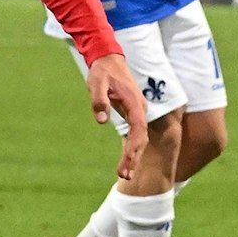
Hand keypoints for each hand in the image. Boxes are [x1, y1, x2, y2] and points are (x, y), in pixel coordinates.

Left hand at [87, 55, 148, 179]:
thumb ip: (99, 100)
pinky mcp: (133, 115)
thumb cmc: (103, 71)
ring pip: (139, 138)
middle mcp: (140, 110)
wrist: (109, 60)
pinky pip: (135, 135)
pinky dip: (131, 149)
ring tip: (124, 175)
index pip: (138, 128)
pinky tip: (126, 161)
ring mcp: (138, 113)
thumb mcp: (96, 83)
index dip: (134, 146)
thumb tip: (101, 120)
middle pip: (140, 138)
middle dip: (133, 157)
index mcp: (135, 103)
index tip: (127, 160)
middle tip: (125, 176)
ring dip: (133, 157)